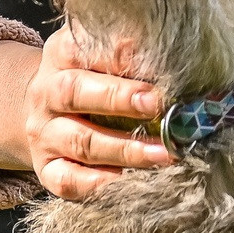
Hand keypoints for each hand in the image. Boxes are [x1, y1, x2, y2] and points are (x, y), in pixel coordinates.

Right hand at [0, 29, 170, 199]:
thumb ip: (134, 59)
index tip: (157, 62)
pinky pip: (68, 179)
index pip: (84, 49)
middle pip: (75, 92)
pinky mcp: (46, 168)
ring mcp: (44, 133)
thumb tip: (189, 73)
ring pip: (81, 141)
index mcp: (61, 54)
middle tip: (157, 104)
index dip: (120, 55)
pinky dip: (99, 183)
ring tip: (165, 152)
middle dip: (119, 98)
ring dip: (126, 149)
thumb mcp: (102, 58)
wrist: (46, 112)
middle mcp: (47, 92)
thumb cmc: (92, 80)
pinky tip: (130, 181)